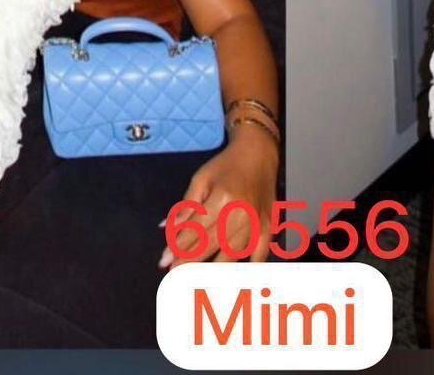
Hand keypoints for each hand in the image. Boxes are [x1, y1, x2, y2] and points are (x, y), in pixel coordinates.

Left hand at [158, 129, 278, 268]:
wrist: (259, 153)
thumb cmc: (226, 165)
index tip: (164, 262)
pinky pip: (258, 255)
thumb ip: (186, 206)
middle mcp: (240, 214)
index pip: (196, 230)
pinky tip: (234, 281)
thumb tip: (168, 229)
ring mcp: (257, 223)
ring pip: (233, 255)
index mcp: (222, 198)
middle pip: (211, 245)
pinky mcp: (269, 227)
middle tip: (175, 276)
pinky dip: (247, 269)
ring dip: (213, 270)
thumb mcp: (201, 178)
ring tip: (196, 281)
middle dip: (191, 262)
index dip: (178, 248)